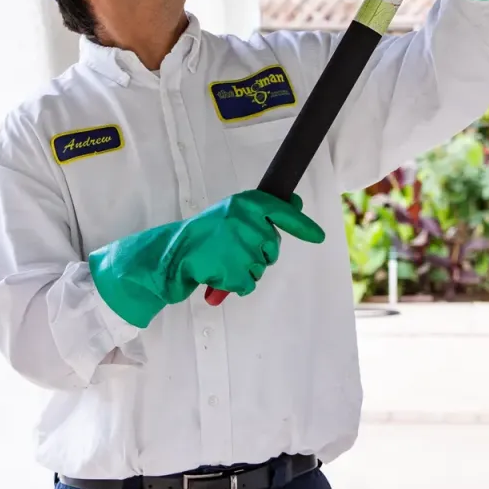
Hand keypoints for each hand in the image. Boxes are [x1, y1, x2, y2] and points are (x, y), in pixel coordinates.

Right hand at [88, 190, 325, 327]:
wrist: (169, 255)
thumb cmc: (204, 233)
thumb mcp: (234, 214)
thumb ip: (264, 211)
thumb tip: (297, 204)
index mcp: (245, 203)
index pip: (282, 212)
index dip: (302, 225)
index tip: (319, 237)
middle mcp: (245, 221)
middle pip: (272, 247)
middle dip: (259, 253)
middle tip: (233, 249)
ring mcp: (240, 246)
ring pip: (261, 268)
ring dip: (245, 269)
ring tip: (222, 260)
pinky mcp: (233, 270)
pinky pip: (248, 284)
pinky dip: (235, 285)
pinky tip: (218, 274)